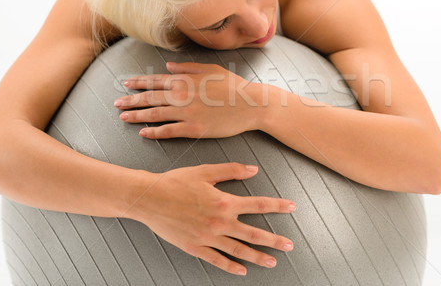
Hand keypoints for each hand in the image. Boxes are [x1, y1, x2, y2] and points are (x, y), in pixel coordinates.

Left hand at [114, 62, 268, 138]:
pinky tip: (143, 133)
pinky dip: (154, 132)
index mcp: (186, 79)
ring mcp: (187, 112)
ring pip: (155, 114)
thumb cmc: (234, 86)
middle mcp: (182, 95)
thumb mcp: (211, 70)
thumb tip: (168, 67)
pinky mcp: (194, 129)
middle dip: (131, 100)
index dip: (138, 83)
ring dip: (137, 116)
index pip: (155, 80)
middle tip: (116, 104)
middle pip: (150, 97)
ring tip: (123, 118)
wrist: (251, 104)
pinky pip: (168, 131)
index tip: (126, 84)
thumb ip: (188, 68)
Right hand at [126, 163, 295, 275]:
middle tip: (289, 245)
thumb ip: (231, 171)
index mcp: (224, 202)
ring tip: (272, 262)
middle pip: (253, 234)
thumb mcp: (205, 171)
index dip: (277, 206)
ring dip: (258, 257)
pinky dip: (231, 267)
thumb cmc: (175, 182)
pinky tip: (242, 271)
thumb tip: (253, 170)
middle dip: (274, 240)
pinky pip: (217, 260)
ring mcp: (208, 237)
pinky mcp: (195, 247)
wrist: (149, 198)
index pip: (258, 205)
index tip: (291, 207)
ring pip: (238, 250)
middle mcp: (219, 222)